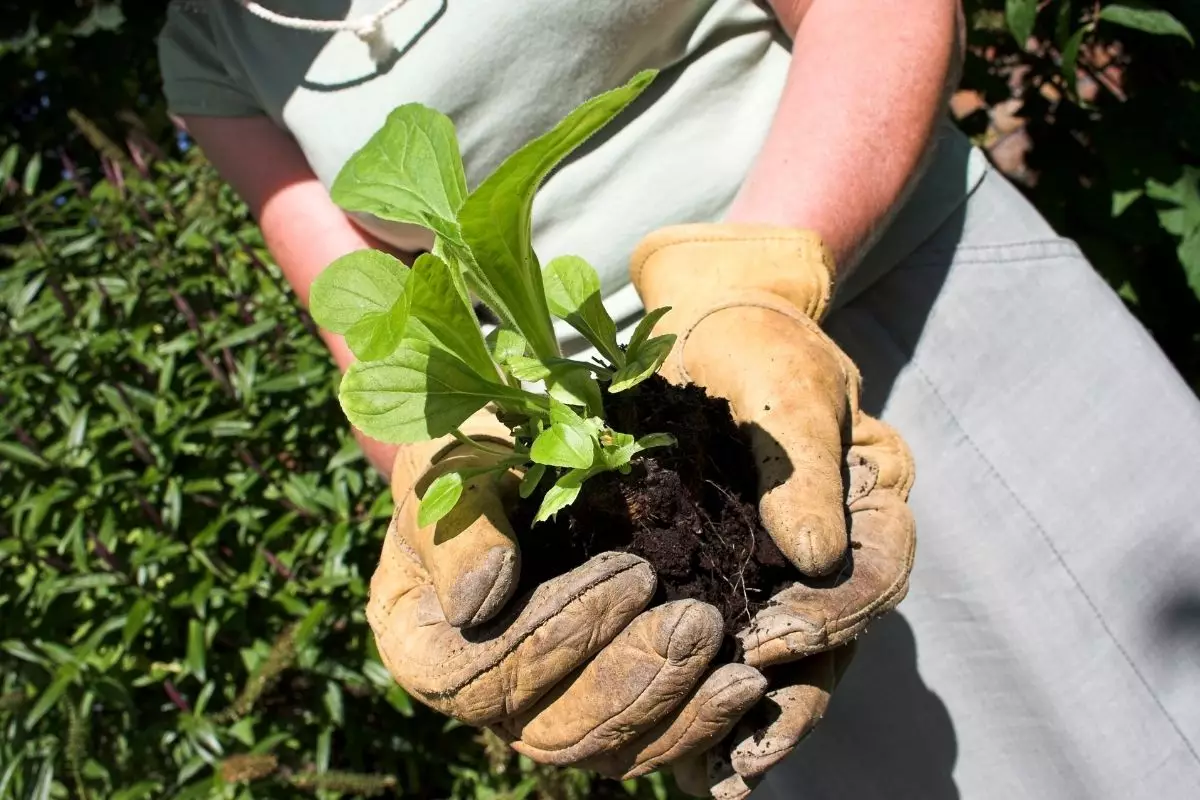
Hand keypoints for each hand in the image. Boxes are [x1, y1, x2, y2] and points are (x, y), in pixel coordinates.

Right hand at [366, 411, 768, 776]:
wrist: (523, 455)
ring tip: (737, 669)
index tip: (631, 574)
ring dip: (675, 710)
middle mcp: (480, 694)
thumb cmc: (476, 451)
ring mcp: (544, 709)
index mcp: (423, 646)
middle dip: (630, 679)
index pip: (474, 678)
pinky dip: (699, 723)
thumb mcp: (453, 469)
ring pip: (605, 751)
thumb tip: (482, 603)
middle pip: (549, 730)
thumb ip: (458, 530)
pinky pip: (647, 745)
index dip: (551, 638)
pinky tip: (747, 686)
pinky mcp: (603, 710)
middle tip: (697, 622)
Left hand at [631, 225, 916, 796]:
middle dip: (794, 693)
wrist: (709, 335)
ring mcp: (784, 573)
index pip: (875, 574)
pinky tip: (685, 752)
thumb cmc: (758, 349)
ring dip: (754, 717)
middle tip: (744, 743)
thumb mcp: (786, 387)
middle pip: (837, 640)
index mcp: (873, 504)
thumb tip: (813, 557)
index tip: (773, 637)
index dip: (834, 615)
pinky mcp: (726, 582)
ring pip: (789, 660)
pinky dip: (712, 696)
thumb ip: (802, 463)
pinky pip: (731, 648)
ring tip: (715, 773)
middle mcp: (838, 550)